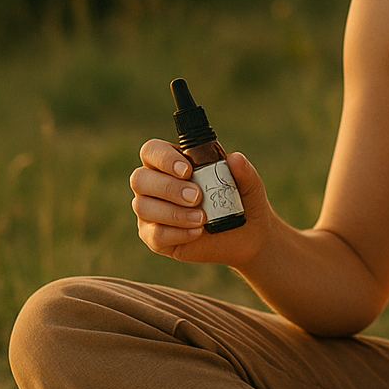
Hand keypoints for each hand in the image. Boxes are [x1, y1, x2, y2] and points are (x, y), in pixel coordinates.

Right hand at [129, 139, 273, 266]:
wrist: (248, 235)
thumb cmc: (241, 201)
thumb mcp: (249, 185)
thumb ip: (243, 171)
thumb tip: (235, 158)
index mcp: (171, 163)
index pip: (151, 151)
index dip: (163, 158)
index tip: (188, 170)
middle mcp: (154, 184)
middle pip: (140, 178)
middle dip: (168, 187)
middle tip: (197, 197)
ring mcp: (151, 211)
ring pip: (143, 206)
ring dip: (174, 213)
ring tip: (202, 218)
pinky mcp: (155, 237)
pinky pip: (154, 234)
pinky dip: (177, 232)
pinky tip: (197, 232)